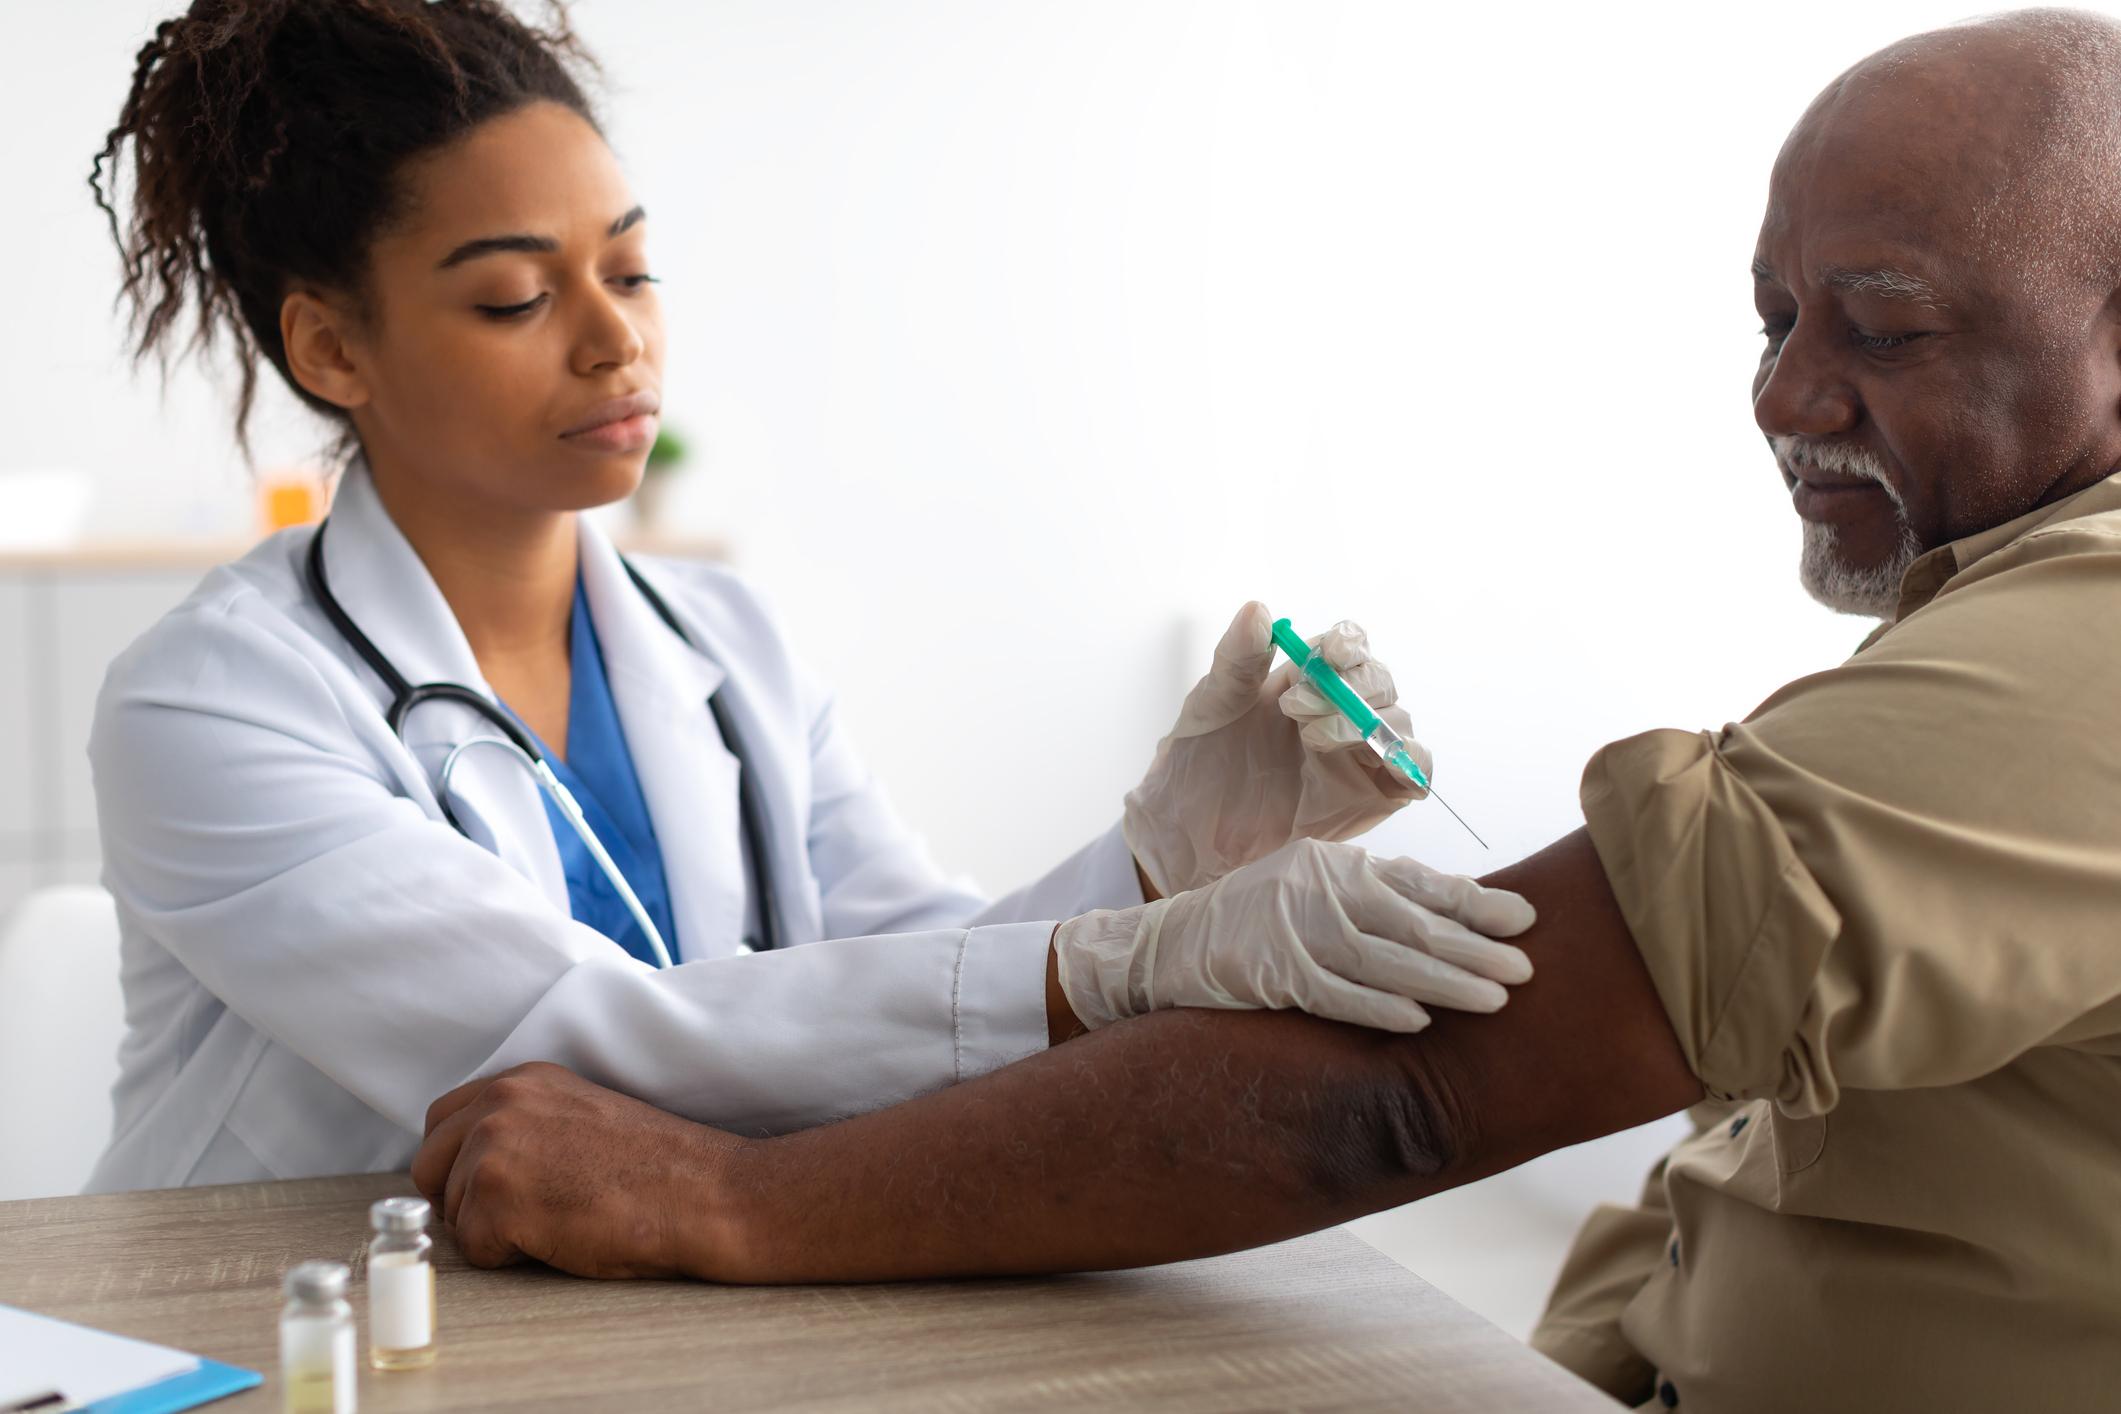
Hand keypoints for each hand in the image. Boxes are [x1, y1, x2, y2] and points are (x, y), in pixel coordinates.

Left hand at [411, 1061, 752, 1278]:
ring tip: (557, 1221)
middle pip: (428, 1166)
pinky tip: (559, 1238)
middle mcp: (501, 1102)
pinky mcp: (496, 1195)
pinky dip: (510, 1258)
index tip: (494, 1186)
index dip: (459, 1163)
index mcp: (524, 1079)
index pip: (443, 1119)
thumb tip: (472, 1167)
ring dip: (493, 1230)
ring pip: (451, 1212)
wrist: (702, 1193)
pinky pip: (474, 1249)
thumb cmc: (656, 1169)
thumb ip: (524, 1125)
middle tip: (520, 1217)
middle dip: (461, 1200)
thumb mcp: (580, 1118)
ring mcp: (494, 1146)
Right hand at [1054, 837, 1535, 1032]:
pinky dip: (1377, 1006)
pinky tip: (1418, 1020)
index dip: (1476, 902)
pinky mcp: (1267, 969)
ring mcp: (1290, 927)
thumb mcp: (1310, 893)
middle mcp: (1317, 887)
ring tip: (1493, 1000)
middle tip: (1526, 970)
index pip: (1419, 882)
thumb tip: (1451, 924)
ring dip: (1443, 980)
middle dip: (1475, 946)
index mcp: (1334, 863)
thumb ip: (1370, 901)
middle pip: (1410, 919)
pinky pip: (1333, 991)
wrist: (1164, 947)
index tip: (1527, 919)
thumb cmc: (1251, 924)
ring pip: (1382, 956)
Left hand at [1122, 602, 1428, 895]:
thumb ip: (1238, 658)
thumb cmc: (1198, 765)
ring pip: (1398, 721)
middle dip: (1349, 687)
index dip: (1347, 644)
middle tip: (1296, 708)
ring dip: (1365, 723)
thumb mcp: (1211, 705)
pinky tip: (1375, 766)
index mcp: (1305, 680)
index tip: (1328, 655)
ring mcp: (1359, 754)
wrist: (1191, 834)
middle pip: (1379, 680)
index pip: (1348, 646)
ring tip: (1313, 739)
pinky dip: (1411, 764)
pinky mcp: (1373, 795)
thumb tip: (1259, 609)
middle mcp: (1340, 711)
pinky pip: (1414, 772)